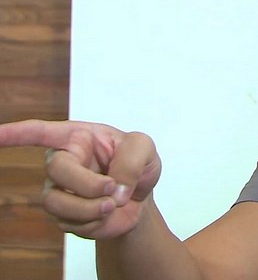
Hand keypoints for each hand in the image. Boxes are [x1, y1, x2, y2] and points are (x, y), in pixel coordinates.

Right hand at [0, 119, 161, 239]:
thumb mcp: (145, 149)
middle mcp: (61, 162)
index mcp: (77, 137)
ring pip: (57, 202)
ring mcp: (58, 190)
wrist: (139, 197)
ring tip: (113, 204)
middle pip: (56, 170)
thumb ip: (132, 160)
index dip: (14, 133)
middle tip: (113, 189)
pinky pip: (72, 223)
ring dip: (90, 207)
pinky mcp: (63, 215)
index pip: (39, 132)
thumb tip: (113, 187)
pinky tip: (107, 213)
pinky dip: (97, 221)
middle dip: (87, 184)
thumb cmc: (136, 163)